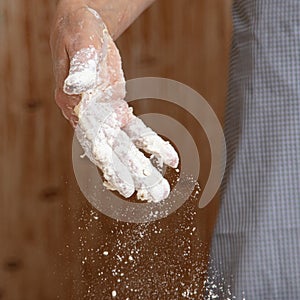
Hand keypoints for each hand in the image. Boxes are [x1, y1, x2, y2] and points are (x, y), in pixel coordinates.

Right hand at [50, 4, 178, 201]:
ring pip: (126, 148)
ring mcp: (104, 118)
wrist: (83, 31)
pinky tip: (169, 157)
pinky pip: (136, 132)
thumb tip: (77, 87)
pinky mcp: (117, 112)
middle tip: (157, 197)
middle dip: (134, 175)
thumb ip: (79, 65)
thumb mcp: (79, 42)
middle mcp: (88, 118)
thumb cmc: (79, 33)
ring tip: (161, 190)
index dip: (109, 164)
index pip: (93, 141)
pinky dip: (152, 145)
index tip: (126, 187)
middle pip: (113, 153)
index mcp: (75, 106)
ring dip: (145, 168)